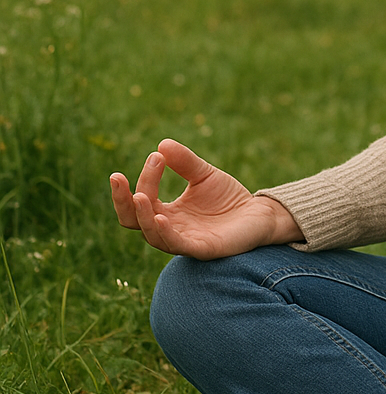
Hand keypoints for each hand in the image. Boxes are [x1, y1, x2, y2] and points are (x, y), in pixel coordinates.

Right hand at [110, 138, 301, 259]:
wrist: (259, 213)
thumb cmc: (228, 198)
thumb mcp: (204, 175)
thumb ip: (185, 162)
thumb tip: (162, 144)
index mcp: (166, 213)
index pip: (142, 199)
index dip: (143, 179)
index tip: (156, 156)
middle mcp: (169, 230)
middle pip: (134, 220)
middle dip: (123, 200)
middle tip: (117, 178)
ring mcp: (184, 241)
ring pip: (152, 235)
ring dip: (143, 215)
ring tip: (140, 195)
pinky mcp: (203, 249)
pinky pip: (178, 246)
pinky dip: (166, 233)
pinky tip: (161, 217)